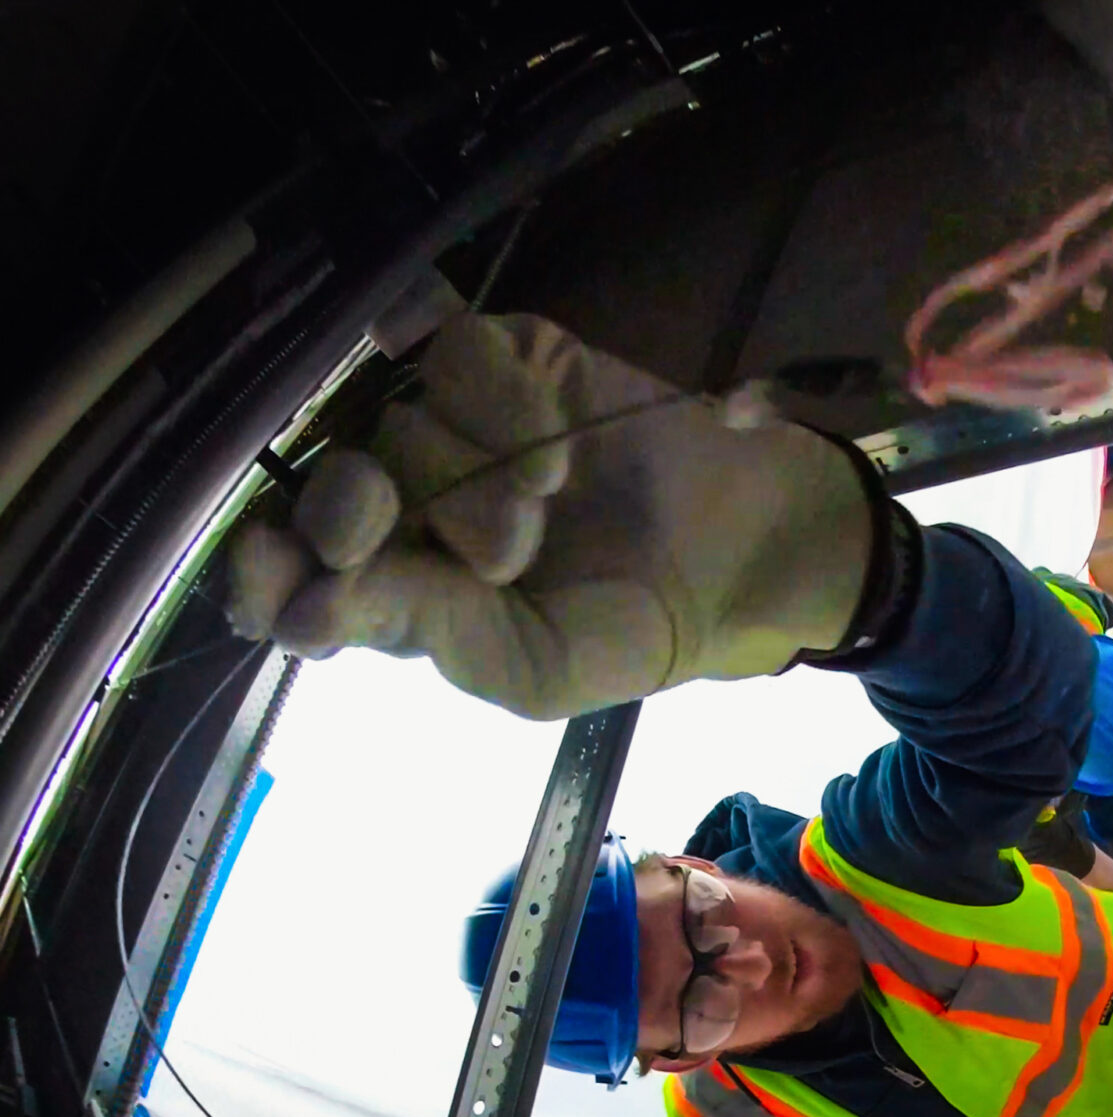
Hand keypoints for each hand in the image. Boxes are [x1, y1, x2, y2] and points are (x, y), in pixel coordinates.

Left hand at [226, 314, 874, 719]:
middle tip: (384, 527)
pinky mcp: (515, 360)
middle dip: (347, 509)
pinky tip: (555, 445)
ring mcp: (463, 425)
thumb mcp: (529, 666)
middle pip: (329, 483)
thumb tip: (310, 608)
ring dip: (466, 475)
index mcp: (405, 587)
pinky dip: (498, 400)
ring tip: (545, 506)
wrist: (746, 553)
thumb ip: (424, 629)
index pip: (296, 572)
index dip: (266, 572)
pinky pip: (460, 353)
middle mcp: (418, 501)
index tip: (275, 585)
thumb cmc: (636, 626)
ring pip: (401, 421)